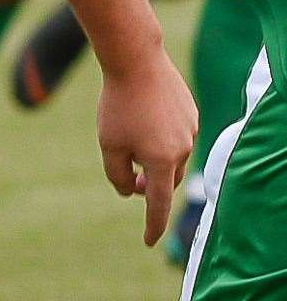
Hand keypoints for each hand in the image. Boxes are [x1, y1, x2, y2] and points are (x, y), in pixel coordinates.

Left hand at [96, 49, 197, 246]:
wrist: (135, 59)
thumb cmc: (117, 103)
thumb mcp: (109, 143)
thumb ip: (118, 174)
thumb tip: (132, 192)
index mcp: (161, 160)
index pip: (158, 204)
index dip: (153, 225)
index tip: (149, 241)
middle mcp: (183, 148)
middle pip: (165, 180)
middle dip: (150, 186)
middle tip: (132, 182)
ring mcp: (191, 130)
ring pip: (172, 157)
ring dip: (155, 159)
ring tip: (133, 141)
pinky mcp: (192, 113)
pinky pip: (176, 135)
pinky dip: (161, 137)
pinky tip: (146, 119)